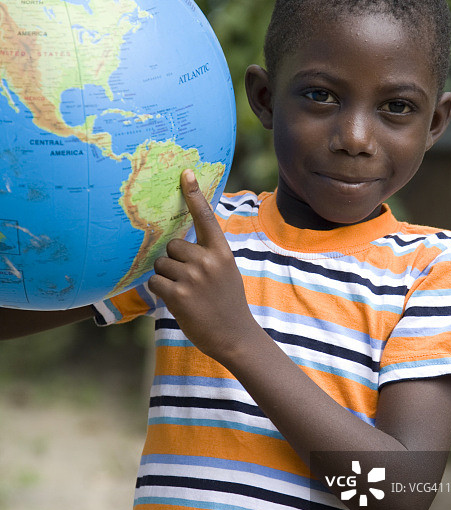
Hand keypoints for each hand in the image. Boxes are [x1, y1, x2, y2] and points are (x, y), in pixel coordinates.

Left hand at [148, 169, 257, 363]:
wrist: (236, 337)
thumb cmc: (227, 304)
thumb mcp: (227, 272)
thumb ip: (209, 255)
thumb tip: (179, 243)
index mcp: (222, 252)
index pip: (205, 217)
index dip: (194, 195)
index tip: (185, 173)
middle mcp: (208, 261)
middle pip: (172, 246)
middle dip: (173, 261)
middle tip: (188, 280)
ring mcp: (193, 278)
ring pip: (160, 264)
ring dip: (166, 277)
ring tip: (185, 293)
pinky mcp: (179, 295)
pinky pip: (155, 282)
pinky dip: (160, 291)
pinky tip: (177, 301)